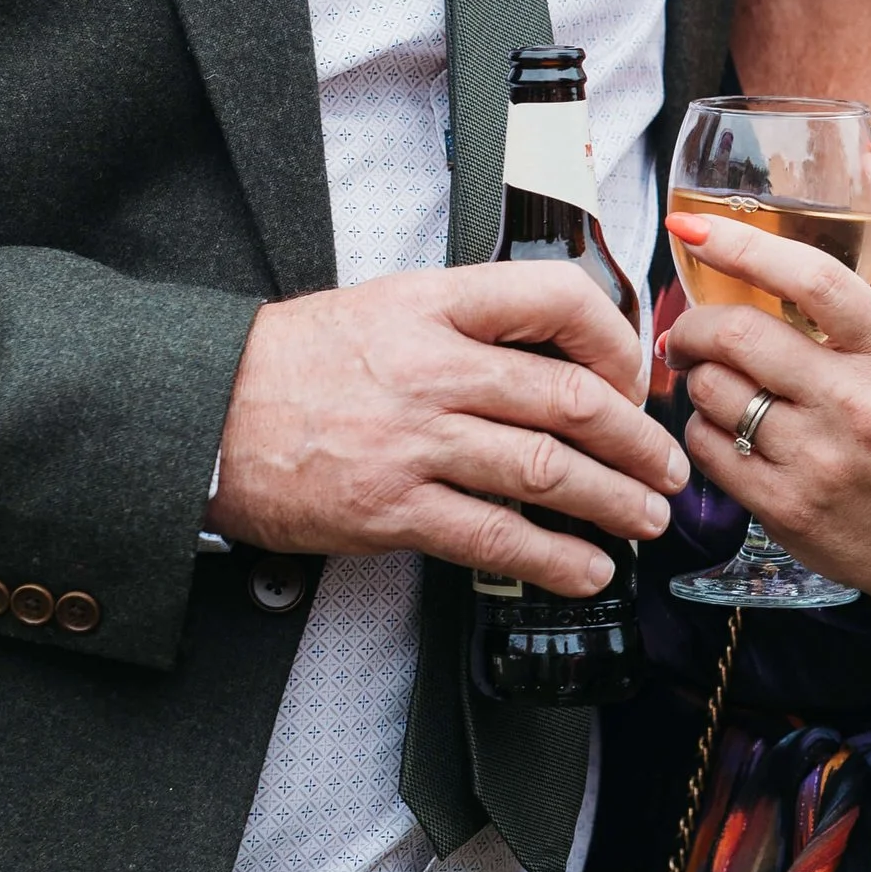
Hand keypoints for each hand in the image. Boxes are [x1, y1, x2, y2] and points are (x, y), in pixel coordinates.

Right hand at [212, 265, 683, 596]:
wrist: (201, 413)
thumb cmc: (288, 364)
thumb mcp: (380, 309)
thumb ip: (460, 324)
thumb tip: (546, 355)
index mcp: (432, 304)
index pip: (555, 301)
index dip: (616, 341)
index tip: (635, 376)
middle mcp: (433, 367)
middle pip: (572, 398)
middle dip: (639, 440)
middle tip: (668, 466)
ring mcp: (414, 440)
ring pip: (547, 470)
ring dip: (614, 501)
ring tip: (646, 520)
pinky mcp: (393, 507)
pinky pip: (495, 536)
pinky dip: (554, 558)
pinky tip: (586, 570)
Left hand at [665, 186, 870, 660]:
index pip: (810, 280)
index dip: (741, 245)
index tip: (693, 226)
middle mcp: (858, 404)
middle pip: (740, 337)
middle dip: (695, 322)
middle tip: (692, 324)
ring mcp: (818, 461)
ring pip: (714, 394)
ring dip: (699, 376)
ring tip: (714, 375)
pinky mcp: (787, 510)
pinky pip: (709, 452)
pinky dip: (702, 429)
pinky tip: (724, 424)